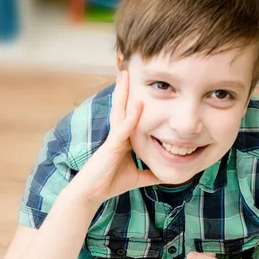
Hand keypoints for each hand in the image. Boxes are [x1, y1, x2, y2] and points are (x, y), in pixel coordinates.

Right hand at [71, 71, 160, 205]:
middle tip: (128, 65)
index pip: (129, 114)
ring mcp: (114, 138)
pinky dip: (131, 115)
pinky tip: (137, 103)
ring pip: (120, 110)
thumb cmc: (110, 183)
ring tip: (126, 73)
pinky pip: (123, 127)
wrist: (92, 193)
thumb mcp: (137, 178)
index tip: (140, 83)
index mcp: (123, 139)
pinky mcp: (111, 146)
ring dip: (123, 92)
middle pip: (122, 106)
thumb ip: (150, 174)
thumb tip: (166, 175)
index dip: (132, 98)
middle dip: (125, 87)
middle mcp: (117, 134)